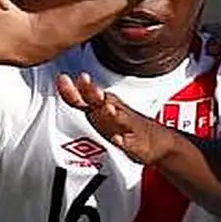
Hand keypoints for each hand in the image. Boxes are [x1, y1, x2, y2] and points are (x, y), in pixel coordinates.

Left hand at [56, 73, 175, 164]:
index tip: (62, 79)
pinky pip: (130, 142)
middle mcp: (115, 112)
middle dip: (92, 91)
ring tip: (107, 108)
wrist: (158, 142)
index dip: (72, 90)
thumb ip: (82, 100)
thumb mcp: (100, 112)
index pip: (85, 96)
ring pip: (119, 118)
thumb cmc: (126, 126)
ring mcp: (127, 127)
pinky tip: (119, 139)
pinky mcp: (138, 143)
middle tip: (84, 80)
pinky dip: (124, 141)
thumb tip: (62, 84)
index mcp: (104, 106)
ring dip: (112, 112)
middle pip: (101, 102)